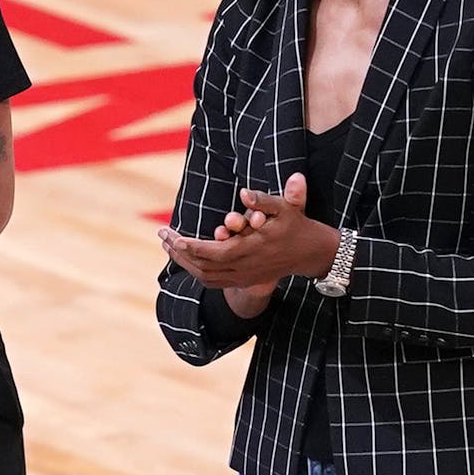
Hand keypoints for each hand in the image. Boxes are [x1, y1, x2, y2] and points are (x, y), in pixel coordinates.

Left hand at [158, 173, 335, 289]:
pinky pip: (213, 281)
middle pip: (204, 266)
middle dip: (180, 252)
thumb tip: (244, 193)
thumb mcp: (286, 208)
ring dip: (184, 262)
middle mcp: (245, 267)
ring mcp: (244, 277)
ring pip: (205, 276)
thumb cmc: (296, 225)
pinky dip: (195, 271)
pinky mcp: (243, 281)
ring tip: (168, 245)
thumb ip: (265, 200)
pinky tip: (184, 258)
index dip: (193, 247)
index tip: (175, 237)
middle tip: (163, 235)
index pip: (215, 252)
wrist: (311, 253)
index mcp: (252, 250)